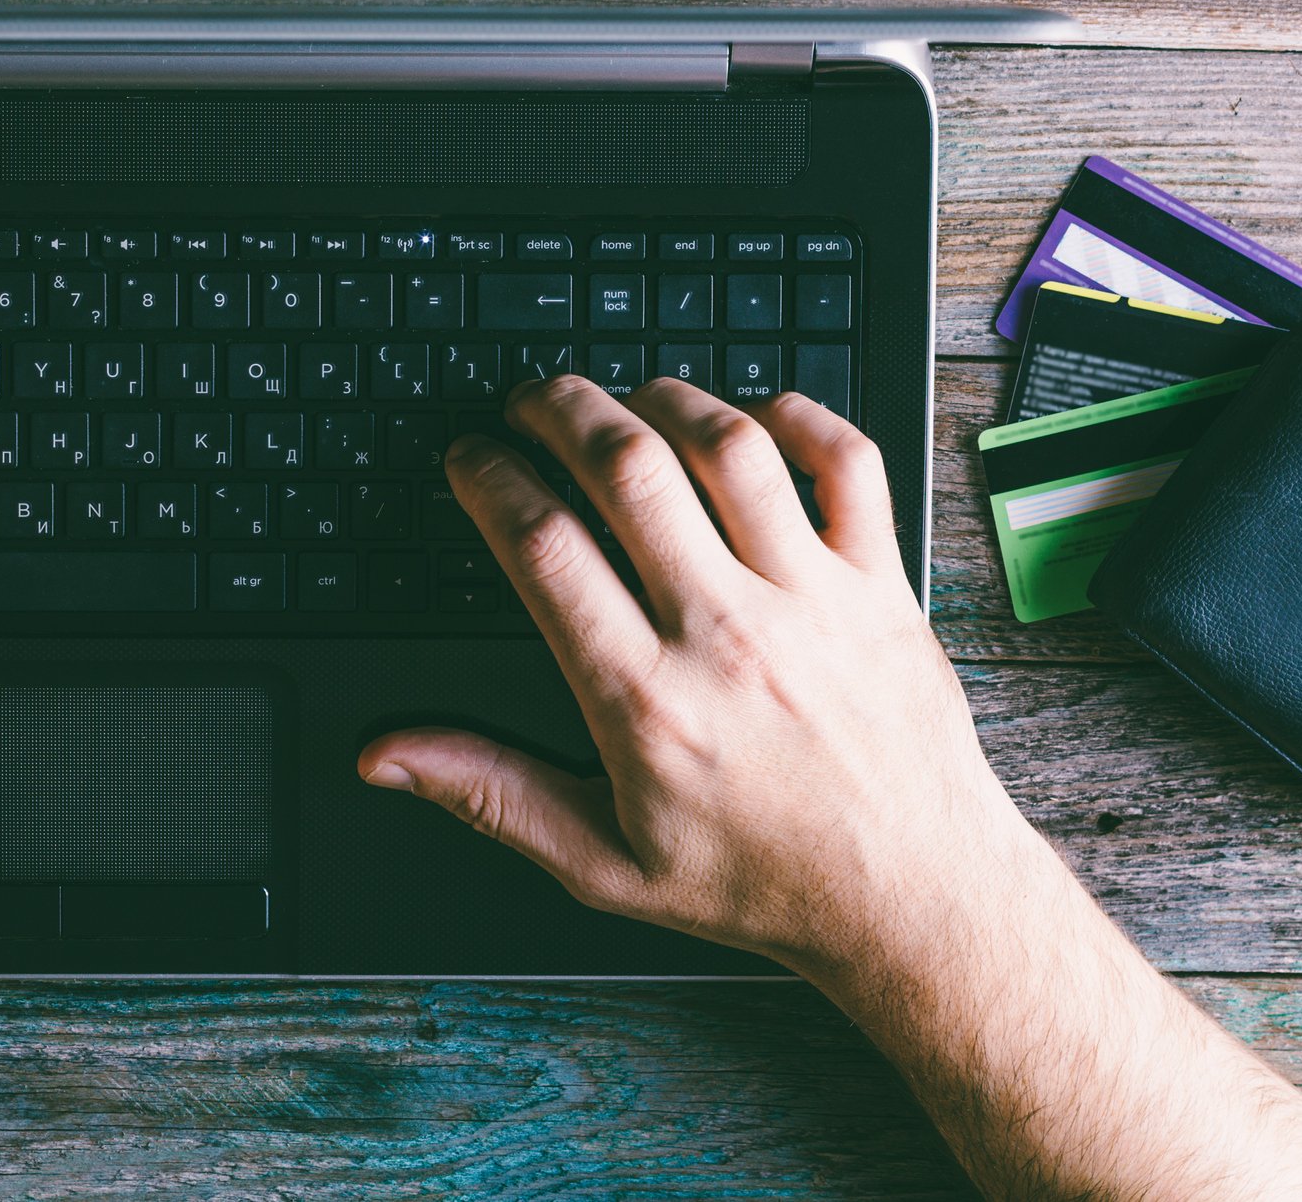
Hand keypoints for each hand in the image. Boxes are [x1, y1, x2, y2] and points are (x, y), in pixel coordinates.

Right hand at [360, 377, 1029, 975]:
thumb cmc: (764, 883)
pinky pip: (847, 463)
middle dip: (561, 410)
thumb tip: (387, 758)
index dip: (490, 479)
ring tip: (628, 399)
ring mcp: (813, 602)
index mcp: (646, 700)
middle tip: (532, 400)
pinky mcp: (881, 587)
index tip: (471, 458)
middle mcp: (727, 635)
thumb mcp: (603, 865)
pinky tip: (757, 417)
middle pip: (626, 469)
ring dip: (664, 399)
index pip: (544, 546)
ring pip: (728, 447)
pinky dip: (801, 417)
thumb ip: (490, 797)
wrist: (914, 903)